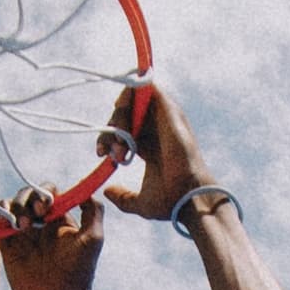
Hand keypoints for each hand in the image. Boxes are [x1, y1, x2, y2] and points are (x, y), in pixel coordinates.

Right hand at [0, 191, 108, 289]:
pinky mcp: (7, 247)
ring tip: (17, 226)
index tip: (44, 209)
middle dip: (25, 201)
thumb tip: (86, 190)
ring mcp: (22, 235)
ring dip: (10, 208)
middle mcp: (40, 224)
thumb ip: (93, 212)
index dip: (43, 194)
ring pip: (9, 207)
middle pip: (26, 196)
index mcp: (60, 220)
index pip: (48, 193)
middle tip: (29, 223)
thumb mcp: (92, 240)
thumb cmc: (78, 272)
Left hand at [105, 84, 212, 221]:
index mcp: (150, 146)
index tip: (101, 154)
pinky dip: (132, 92)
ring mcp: (164, 118)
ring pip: (132, 101)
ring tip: (118, 141)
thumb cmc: (170, 201)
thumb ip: (124, 197)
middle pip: (124, 115)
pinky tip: (122, 109)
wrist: (188, 197)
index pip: (123, 131)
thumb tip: (107, 191)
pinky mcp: (169, 110)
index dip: (107, 138)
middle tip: (105, 150)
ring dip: (119, 115)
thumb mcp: (141, 202)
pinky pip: (147, 87)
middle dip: (109, 129)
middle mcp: (157, 129)